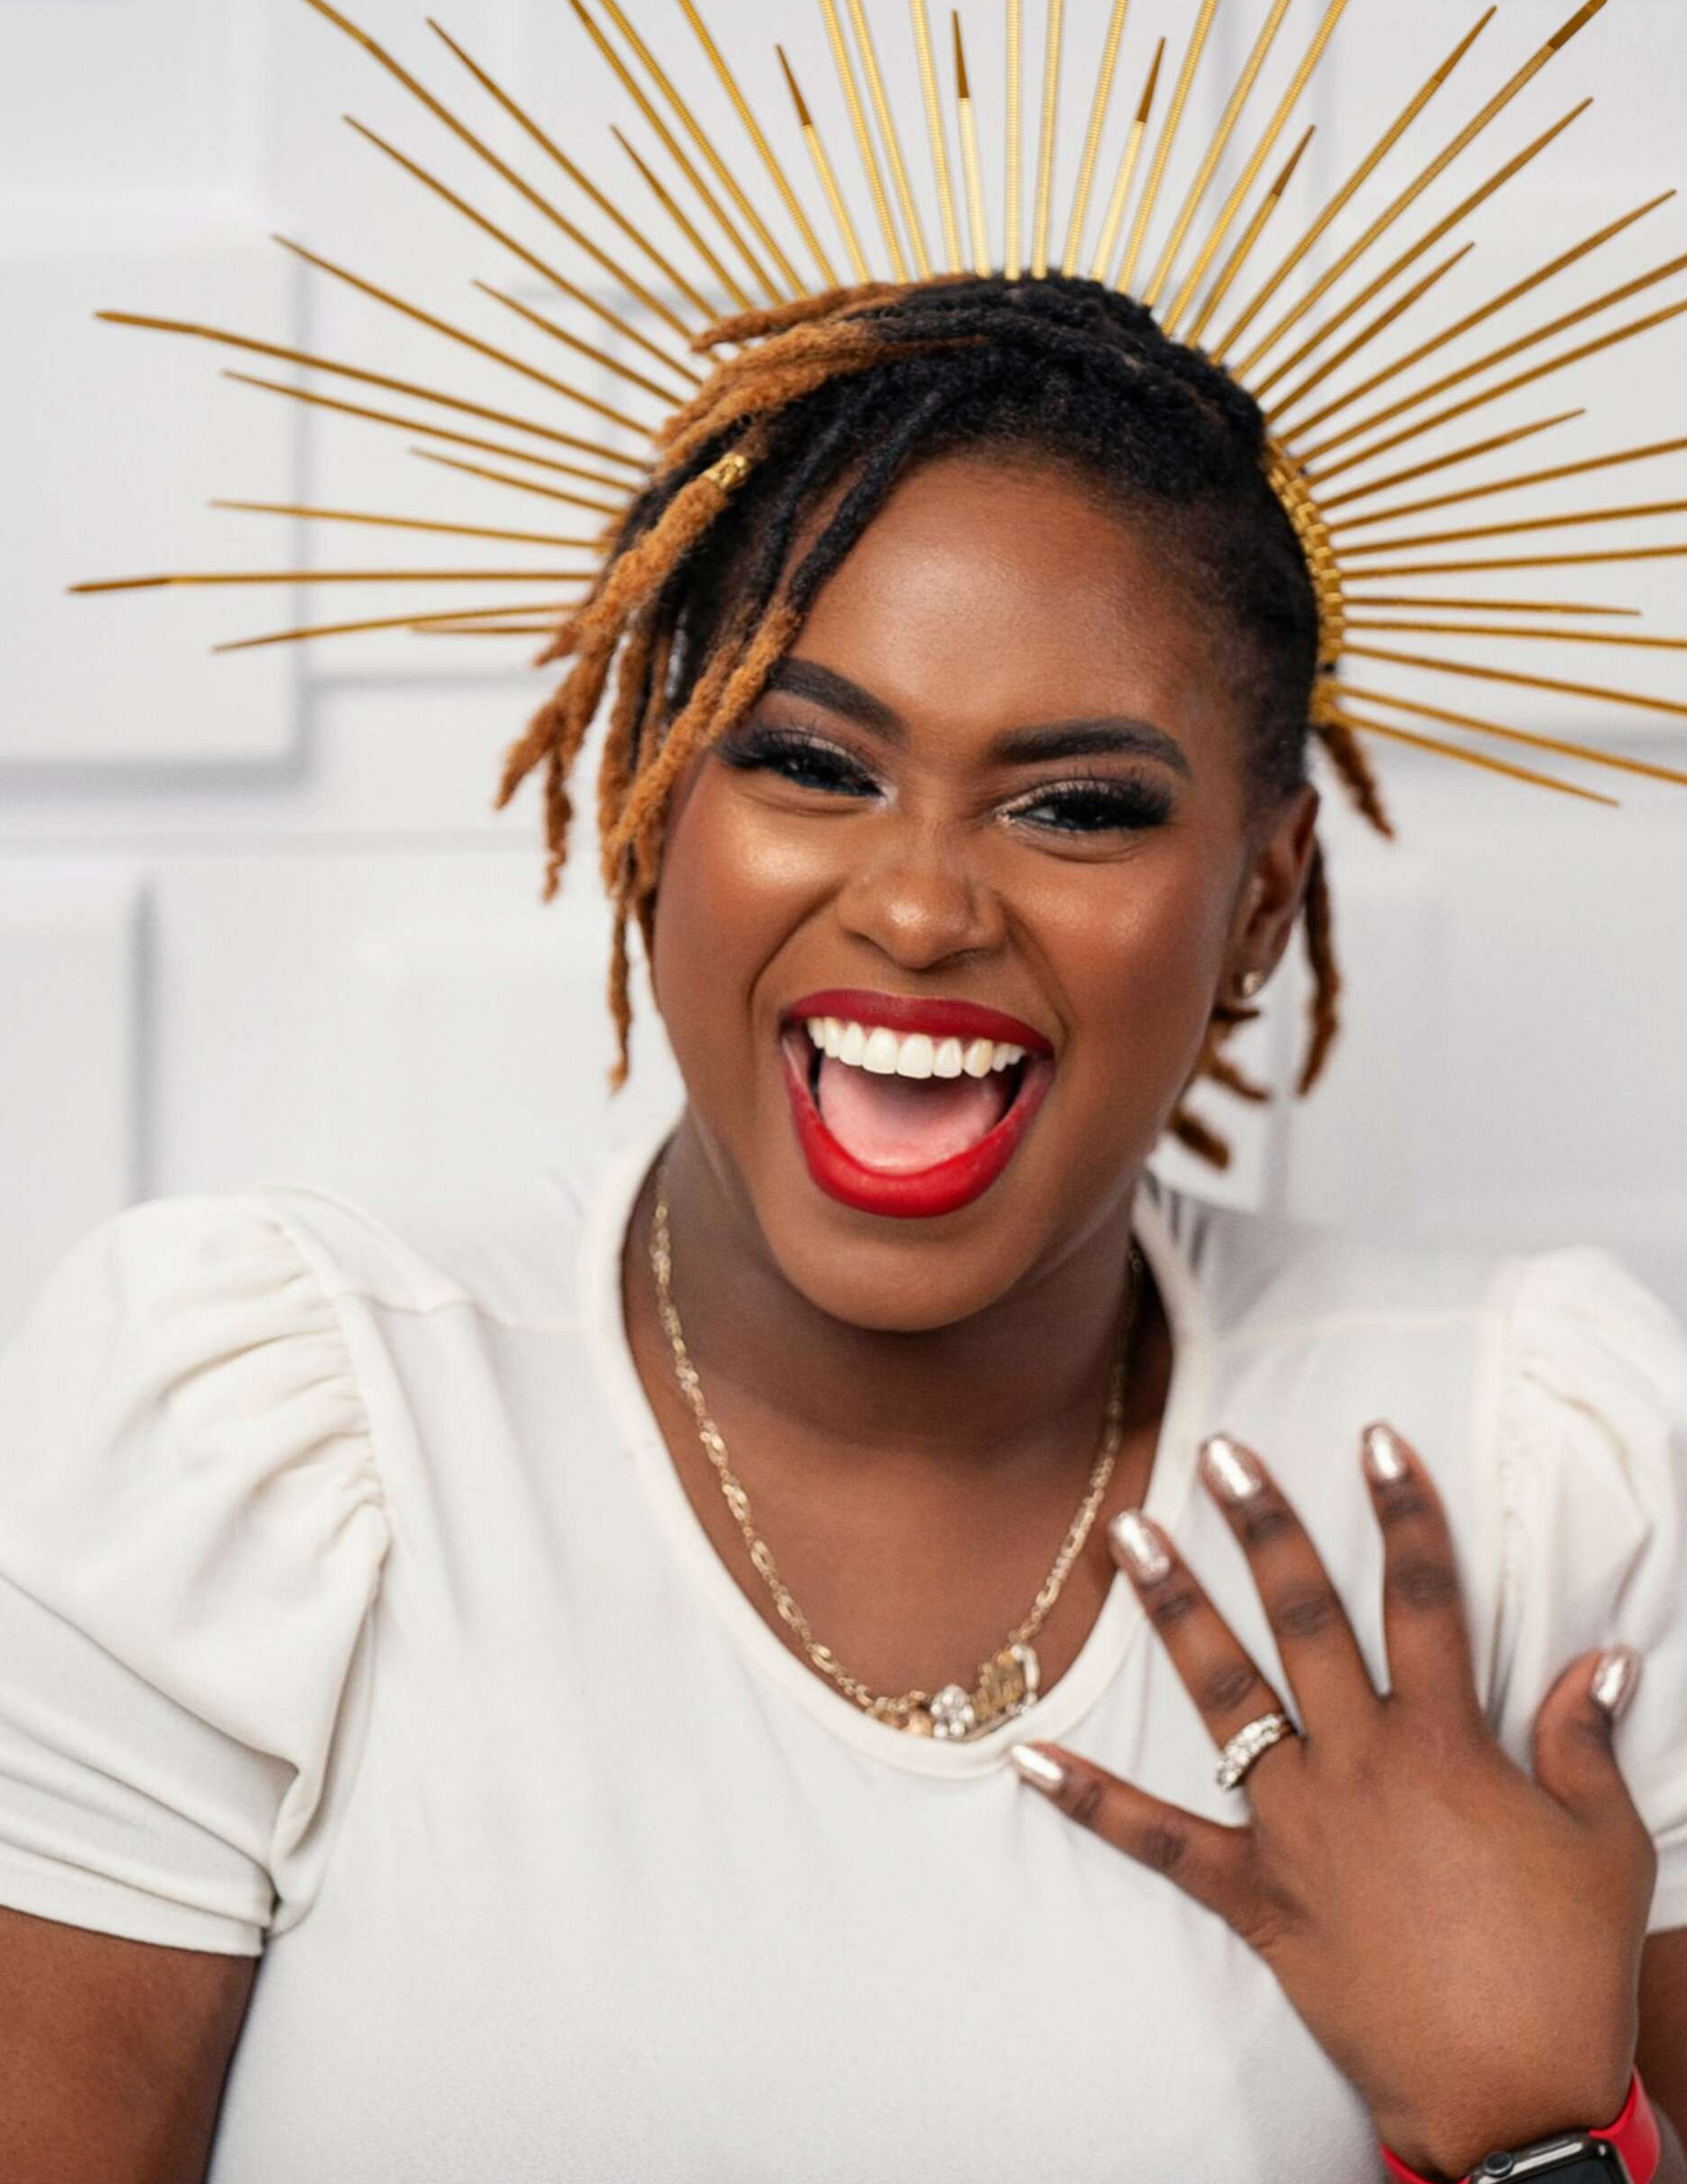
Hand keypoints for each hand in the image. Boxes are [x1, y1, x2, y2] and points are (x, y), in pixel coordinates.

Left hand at [1010, 1423, 1657, 2181]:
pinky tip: (1026, 1756)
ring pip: (1226, 1696)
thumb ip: (1587, 1740)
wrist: (1511, 2100)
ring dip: (1174, 1610)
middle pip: (1305, 1617)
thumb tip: (1602, 1654)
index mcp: (1447, 1743)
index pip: (1423, 1597)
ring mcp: (1299, 1827)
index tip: (1375, 1441)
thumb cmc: (1564, 1970)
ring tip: (1127, 1533)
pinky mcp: (1256, 1897)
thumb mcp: (1605, 1846)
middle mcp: (1361, 1764)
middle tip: (1218, 1451)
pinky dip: (1091, 1801)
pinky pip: (1160, 1841)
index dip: (1404, 1512)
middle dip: (1263, 1525)